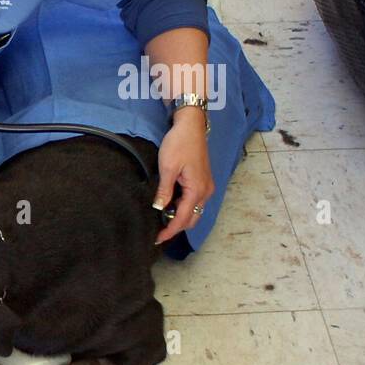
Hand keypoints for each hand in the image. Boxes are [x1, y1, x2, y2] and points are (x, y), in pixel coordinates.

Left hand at [153, 108, 214, 244]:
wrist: (191, 126)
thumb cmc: (179, 144)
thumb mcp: (167, 167)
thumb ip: (165, 190)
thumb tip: (159, 209)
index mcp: (197, 190)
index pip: (184, 218)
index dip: (170, 230)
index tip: (157, 238)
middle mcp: (206, 191)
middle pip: (192, 218)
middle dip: (176, 228)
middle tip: (157, 232)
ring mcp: (206, 186)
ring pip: (194, 211)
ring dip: (180, 218)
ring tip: (161, 221)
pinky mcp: (203, 181)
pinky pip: (194, 201)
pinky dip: (183, 208)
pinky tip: (169, 207)